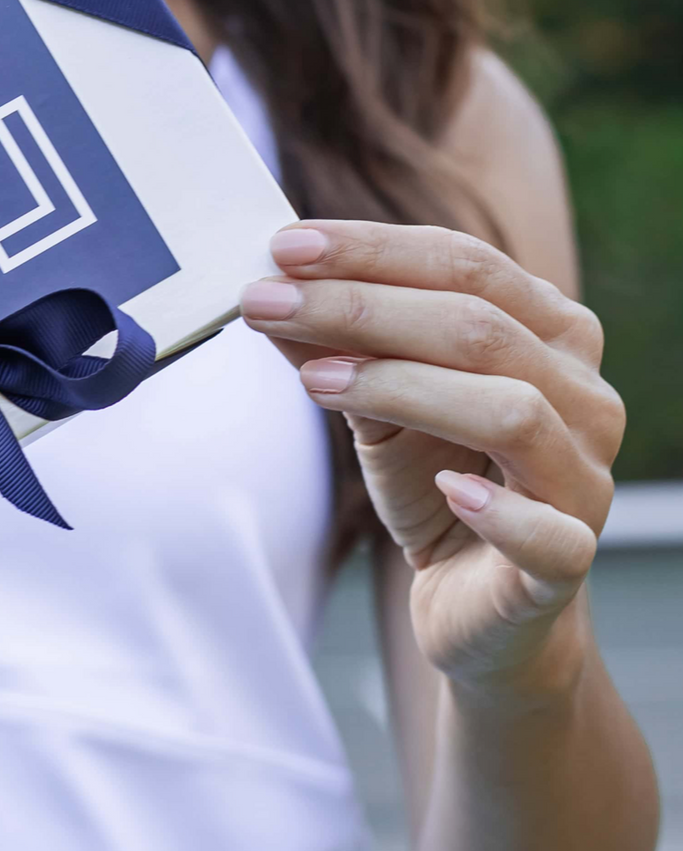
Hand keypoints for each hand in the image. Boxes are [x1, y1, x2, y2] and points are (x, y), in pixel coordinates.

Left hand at [241, 222, 625, 697]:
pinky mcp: (567, 561)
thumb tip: (270, 288)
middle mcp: (584, 395)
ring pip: (511, 410)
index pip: (466, 264)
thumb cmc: (435, 482)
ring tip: (313, 380)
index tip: (283, 248)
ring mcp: (585, 477)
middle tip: (266, 303)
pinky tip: (445, 492)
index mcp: (551, 333)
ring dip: (402, 386)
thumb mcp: (376, 404)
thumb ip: (336, 346)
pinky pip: (547, 532)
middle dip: (361, 306)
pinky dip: (496, 510)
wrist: (477, 602)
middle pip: (479, 327)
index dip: (372, 250)